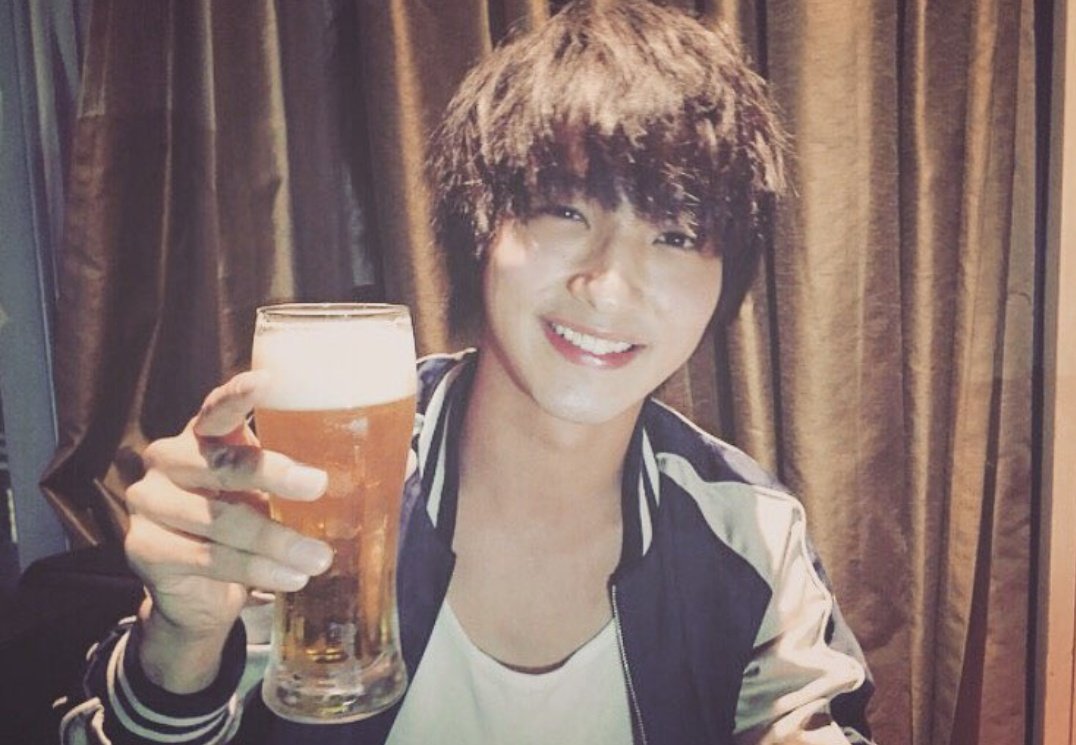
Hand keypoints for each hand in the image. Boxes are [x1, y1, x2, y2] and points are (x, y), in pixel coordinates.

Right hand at [123, 371, 332, 689]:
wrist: (200, 593)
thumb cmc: (251, 522)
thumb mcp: (280, 494)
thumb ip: (326, 473)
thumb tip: (406, 461)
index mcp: (205, 435)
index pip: (216, 407)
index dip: (239, 394)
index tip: (269, 383)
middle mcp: (170, 460)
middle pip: (221, 463)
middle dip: (275, 474)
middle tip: (319, 486)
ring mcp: (152, 504)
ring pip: (219, 519)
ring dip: (275, 540)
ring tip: (318, 559)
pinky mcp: (146, 549)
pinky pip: (206, 559)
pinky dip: (256, 571)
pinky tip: (288, 579)